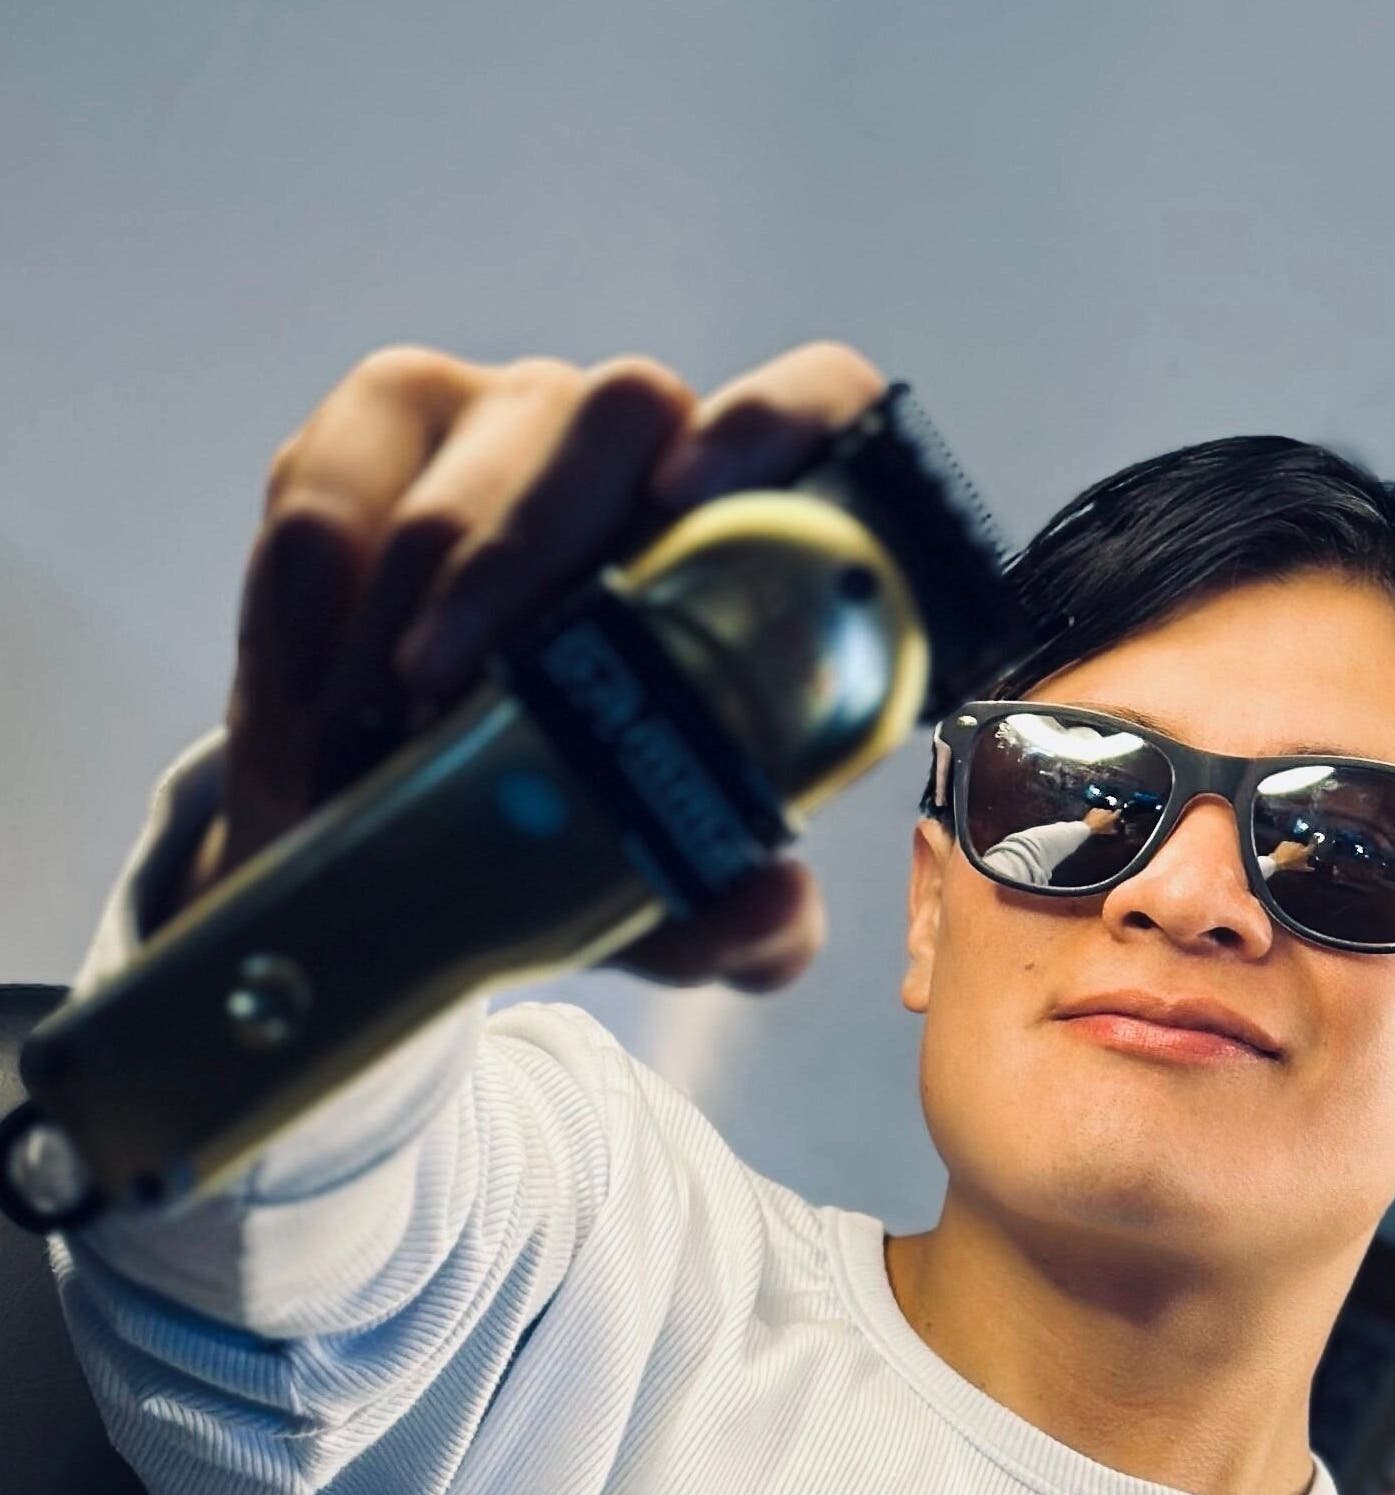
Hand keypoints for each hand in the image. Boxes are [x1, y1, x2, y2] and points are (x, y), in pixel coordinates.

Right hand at [181, 339, 889, 992]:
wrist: (415, 821)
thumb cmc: (583, 815)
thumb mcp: (665, 887)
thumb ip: (741, 916)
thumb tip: (772, 908)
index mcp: (761, 535)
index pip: (820, 404)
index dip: (770, 421)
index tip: (693, 497)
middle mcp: (656, 449)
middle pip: (621, 419)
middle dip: (522, 563)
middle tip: (445, 704)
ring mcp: (519, 415)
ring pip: (460, 479)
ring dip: (392, 634)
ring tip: (360, 763)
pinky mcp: (387, 418)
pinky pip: (327, 502)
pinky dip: (300, 638)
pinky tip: (306, 735)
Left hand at [1082, 806, 1121, 833]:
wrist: (1089, 826)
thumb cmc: (1099, 830)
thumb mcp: (1108, 831)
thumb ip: (1113, 830)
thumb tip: (1116, 831)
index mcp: (1111, 816)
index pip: (1118, 812)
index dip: (1119, 812)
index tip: (1119, 812)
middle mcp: (1107, 811)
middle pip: (1110, 811)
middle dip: (1109, 814)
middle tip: (1107, 819)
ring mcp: (1100, 809)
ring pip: (1103, 810)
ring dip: (1103, 813)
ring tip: (1100, 819)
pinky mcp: (1094, 809)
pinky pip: (1097, 810)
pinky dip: (1097, 812)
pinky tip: (1095, 817)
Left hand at [1268, 838, 1313, 872]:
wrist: (1278, 862)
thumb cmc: (1290, 865)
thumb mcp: (1300, 868)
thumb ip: (1307, 867)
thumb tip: (1312, 868)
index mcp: (1304, 851)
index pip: (1311, 847)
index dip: (1311, 848)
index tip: (1309, 850)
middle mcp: (1299, 845)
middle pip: (1302, 846)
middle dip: (1300, 850)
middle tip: (1296, 856)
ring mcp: (1292, 843)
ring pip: (1294, 845)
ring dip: (1293, 849)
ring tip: (1289, 855)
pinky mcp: (1285, 842)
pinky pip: (1287, 844)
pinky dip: (1287, 847)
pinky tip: (1285, 853)